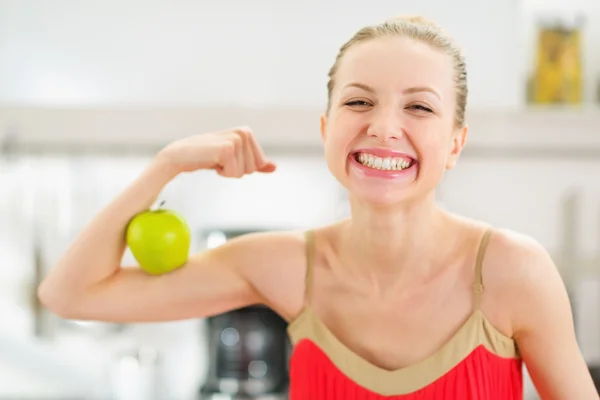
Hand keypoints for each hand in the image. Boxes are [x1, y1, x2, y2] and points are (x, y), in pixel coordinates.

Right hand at [156, 127, 276, 176]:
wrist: (180, 155)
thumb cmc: (206, 155)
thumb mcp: (234, 158)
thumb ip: (255, 162)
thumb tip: (274, 167)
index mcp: (246, 132)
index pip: (259, 163)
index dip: (243, 167)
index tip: (227, 159)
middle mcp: (243, 132)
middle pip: (254, 168)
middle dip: (237, 170)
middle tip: (219, 160)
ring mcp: (236, 139)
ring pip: (245, 172)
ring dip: (229, 172)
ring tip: (215, 159)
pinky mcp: (228, 149)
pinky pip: (235, 173)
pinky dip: (223, 173)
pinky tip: (212, 162)